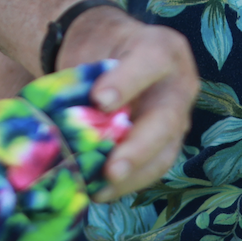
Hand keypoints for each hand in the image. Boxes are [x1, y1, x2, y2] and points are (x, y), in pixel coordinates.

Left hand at [55, 6, 195, 200]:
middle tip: (111, 169)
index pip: (150, 62)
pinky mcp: (169, 144)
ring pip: (164, 152)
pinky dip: (127, 182)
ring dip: (133, 175)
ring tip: (101, 189)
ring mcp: (179, 117)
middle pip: (166, 119)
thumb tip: (62, 123)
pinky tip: (99, 191)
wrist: (113, 54)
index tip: (99, 100)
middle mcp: (179, 84)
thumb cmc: (99, 50)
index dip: (127, 83)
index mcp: (162, 49)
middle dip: (138, 147)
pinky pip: (153, 167)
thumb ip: (84, 80)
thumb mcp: (93, 50)